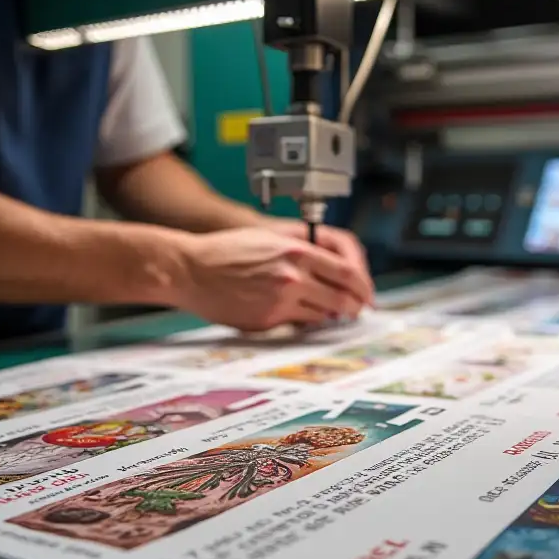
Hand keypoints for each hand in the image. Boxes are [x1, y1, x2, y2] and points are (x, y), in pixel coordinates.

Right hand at [172, 227, 371, 331]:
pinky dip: (306, 320)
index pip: (347, 272)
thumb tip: (337, 263)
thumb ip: (307, 245)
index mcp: (296, 251)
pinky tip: (300, 312)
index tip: (367, 293)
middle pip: (342, 298)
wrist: (191, 269)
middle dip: (355, 306)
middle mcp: (292, 277)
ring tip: (328, 309)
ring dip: (331, 314)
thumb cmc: (227, 250)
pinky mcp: (268, 321)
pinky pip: (299, 324)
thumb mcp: (272, 234)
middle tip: (358, 308)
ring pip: (324, 314)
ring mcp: (280, 302)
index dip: (364, 285)